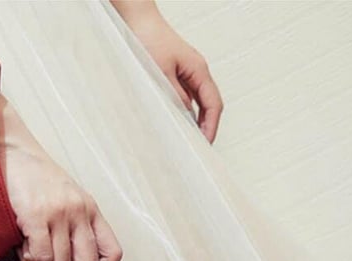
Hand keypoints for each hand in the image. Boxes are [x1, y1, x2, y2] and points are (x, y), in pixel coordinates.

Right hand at [0, 92, 122, 260]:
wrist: (6, 146)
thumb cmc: (30, 177)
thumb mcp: (64, 198)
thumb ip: (73, 227)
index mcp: (91, 210)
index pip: (112, 253)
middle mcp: (80, 211)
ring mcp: (60, 213)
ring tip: (27, 251)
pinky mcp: (36, 215)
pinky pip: (41, 258)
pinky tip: (20, 247)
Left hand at [119, 6, 223, 142]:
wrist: (137, 21)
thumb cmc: (149, 39)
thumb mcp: (161, 73)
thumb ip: (175, 96)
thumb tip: (185, 117)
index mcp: (198, 69)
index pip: (213, 104)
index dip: (211, 126)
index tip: (206, 144)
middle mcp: (196, 72)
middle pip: (209, 105)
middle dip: (207, 127)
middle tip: (199, 147)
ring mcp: (187, 74)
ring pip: (198, 103)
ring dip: (196, 121)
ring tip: (190, 140)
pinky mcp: (176, 75)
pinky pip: (186, 98)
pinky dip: (185, 112)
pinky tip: (178, 123)